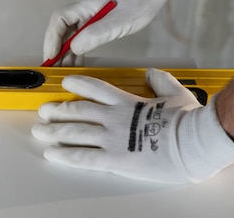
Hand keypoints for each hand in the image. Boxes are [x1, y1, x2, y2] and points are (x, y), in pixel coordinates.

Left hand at [31, 69, 233, 183]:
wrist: (194, 142)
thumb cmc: (188, 120)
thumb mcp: (176, 93)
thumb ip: (161, 81)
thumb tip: (152, 73)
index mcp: (127, 101)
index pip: (95, 88)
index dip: (77, 84)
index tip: (65, 83)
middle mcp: (114, 117)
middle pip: (78, 110)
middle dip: (57, 110)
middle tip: (44, 111)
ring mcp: (112, 138)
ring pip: (74, 132)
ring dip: (54, 131)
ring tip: (39, 131)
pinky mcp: (115, 159)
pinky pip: (83, 157)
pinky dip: (64, 155)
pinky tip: (51, 154)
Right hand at [43, 0, 183, 65]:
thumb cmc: (136, 4)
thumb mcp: (117, 23)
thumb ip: (96, 34)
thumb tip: (74, 48)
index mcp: (84, 5)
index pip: (59, 20)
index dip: (52, 38)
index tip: (52, 55)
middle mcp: (81, 10)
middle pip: (60, 29)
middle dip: (55, 48)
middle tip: (53, 68)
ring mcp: (86, 16)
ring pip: (68, 35)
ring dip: (64, 52)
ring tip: (63, 70)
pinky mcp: (93, 22)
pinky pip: (78, 37)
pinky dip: (75, 50)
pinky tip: (76, 63)